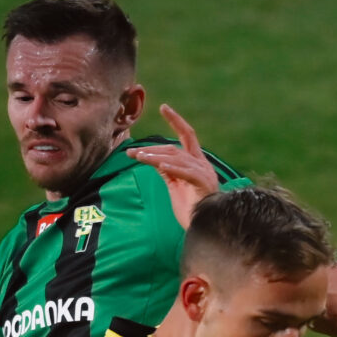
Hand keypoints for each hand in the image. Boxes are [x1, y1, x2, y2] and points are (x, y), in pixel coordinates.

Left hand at [128, 104, 221, 227]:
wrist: (204, 229)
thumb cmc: (191, 210)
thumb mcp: (175, 186)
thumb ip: (168, 171)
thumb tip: (155, 159)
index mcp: (197, 163)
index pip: (187, 135)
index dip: (176, 121)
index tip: (163, 107)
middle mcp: (202, 164)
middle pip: (175, 149)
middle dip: (152, 149)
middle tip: (132, 152)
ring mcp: (204, 174)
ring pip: (176, 158)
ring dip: (155, 157)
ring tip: (138, 157)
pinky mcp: (203, 185)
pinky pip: (186, 173)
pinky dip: (173, 168)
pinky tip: (160, 165)